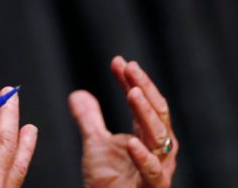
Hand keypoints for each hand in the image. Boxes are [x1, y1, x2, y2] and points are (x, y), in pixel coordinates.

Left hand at [69, 56, 177, 187]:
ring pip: (159, 137)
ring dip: (146, 113)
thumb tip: (78, 93)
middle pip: (157, 113)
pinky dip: (143, 157)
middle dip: (144, 88)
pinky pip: (152, 172)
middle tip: (130, 67)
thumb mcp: (95, 144)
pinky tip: (132, 142)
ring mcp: (159, 169)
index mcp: (148, 135)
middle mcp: (159, 150)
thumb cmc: (108, 183)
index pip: (144, 101)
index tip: (118, 61)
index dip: (132, 81)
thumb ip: (90, 119)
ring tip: (133, 93)